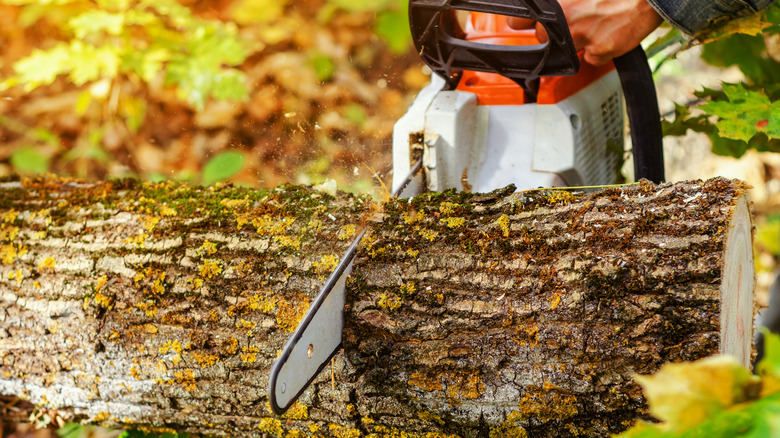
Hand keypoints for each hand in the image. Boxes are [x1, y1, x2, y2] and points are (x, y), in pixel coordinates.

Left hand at [507, 0, 662, 65]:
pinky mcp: (600, 50)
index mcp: (558, 2)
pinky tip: (611, 32)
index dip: (520, 23)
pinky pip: (592, 58)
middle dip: (557, 33)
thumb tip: (547, 7)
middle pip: (543, 39)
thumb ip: (563, 1)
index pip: (518, 20)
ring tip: (598, 23)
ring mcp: (582, 37)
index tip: (522, 24)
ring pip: (568, 50)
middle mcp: (566, 19)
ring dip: (580, 41)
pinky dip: (601, 50)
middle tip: (578, 20)